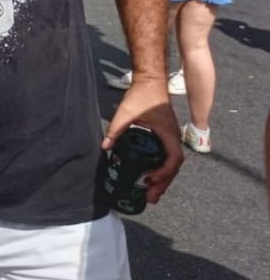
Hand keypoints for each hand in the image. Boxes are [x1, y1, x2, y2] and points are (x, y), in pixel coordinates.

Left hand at [102, 74, 182, 204]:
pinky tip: (150, 174)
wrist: (150, 82)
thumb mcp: (126, 113)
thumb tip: (105, 147)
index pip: (174, 159)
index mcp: (168, 134)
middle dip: (163, 183)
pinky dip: (161, 167)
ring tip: (151, 192)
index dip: (165, 173)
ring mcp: (171, 137)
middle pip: (173, 166)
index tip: (151, 180)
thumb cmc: (141, 95)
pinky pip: (167, 156)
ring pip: (171, 163)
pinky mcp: (166, 135)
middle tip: (151, 198)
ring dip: (163, 178)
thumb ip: (116, 130)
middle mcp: (173, 138)